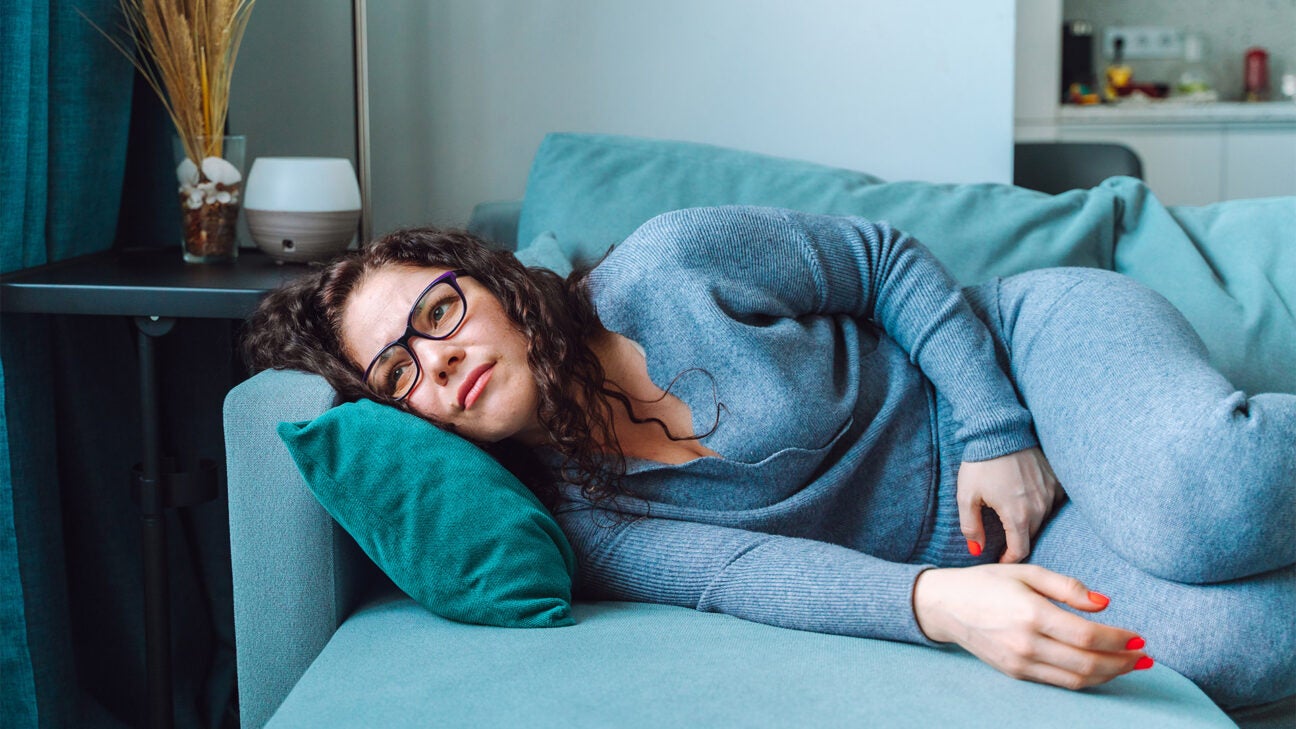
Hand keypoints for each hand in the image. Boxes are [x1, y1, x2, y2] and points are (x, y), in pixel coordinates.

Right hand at [913, 564, 1151, 689]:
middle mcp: (1026, 642)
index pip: (1088, 635)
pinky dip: (1085, 679)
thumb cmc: (986, 582)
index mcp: (1031, 612)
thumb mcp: (1026, 571)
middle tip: (1144, 656)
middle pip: (1087, 663)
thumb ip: (1067, 586)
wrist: (944, 605)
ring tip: (1129, 665)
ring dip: (1109, 675)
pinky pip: (1059, 683)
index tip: (1139, 636)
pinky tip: (1100, 669)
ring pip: (1076, 679)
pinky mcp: (1015, 673)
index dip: (1119, 639)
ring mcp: (1019, 662)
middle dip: (1122, 662)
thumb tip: (1104, 603)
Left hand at [957, 447, 1061, 562]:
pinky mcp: (1056, 480)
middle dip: (1017, 541)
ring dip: (1029, 523)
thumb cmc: (980, 464)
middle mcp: (1039, 507)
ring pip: (1042, 519)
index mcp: (1018, 515)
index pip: (1020, 551)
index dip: (1009, 559)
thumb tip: (976, 550)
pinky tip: (1025, 498)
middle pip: (1031, 536)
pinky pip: (1051, 502)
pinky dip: (1040, 505)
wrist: (1000, 431)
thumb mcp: (967, 496)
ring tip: (1012, 515)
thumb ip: (971, 527)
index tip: (1001, 559)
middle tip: (1003, 539)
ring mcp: (1050, 493)